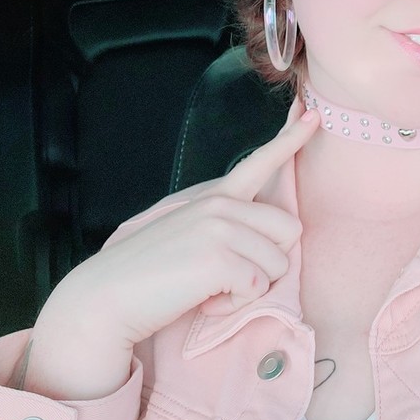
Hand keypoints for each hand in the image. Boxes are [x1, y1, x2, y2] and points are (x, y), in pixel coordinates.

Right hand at [66, 100, 317, 345]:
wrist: (106, 296)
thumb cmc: (151, 272)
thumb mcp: (189, 232)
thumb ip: (225, 223)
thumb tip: (266, 235)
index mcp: (215, 196)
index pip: (260, 161)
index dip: (292, 138)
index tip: (313, 114)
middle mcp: (221, 204)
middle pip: (290, 229)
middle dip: (270, 261)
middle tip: (230, 274)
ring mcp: (220, 227)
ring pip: (278, 264)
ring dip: (249, 287)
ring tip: (210, 287)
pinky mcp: (220, 258)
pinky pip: (258, 288)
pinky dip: (235, 304)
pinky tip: (204, 300)